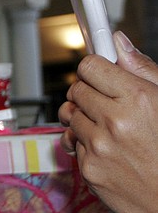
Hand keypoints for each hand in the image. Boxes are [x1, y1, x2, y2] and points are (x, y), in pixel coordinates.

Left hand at [58, 31, 157, 212]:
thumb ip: (142, 71)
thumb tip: (118, 42)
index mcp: (137, 98)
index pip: (90, 66)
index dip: (94, 68)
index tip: (99, 72)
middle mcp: (114, 121)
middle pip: (76, 90)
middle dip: (87, 92)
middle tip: (105, 101)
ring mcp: (98, 147)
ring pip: (70, 117)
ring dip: (83, 118)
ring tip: (107, 126)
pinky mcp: (88, 169)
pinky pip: (73, 144)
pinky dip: (85, 143)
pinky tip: (107, 148)